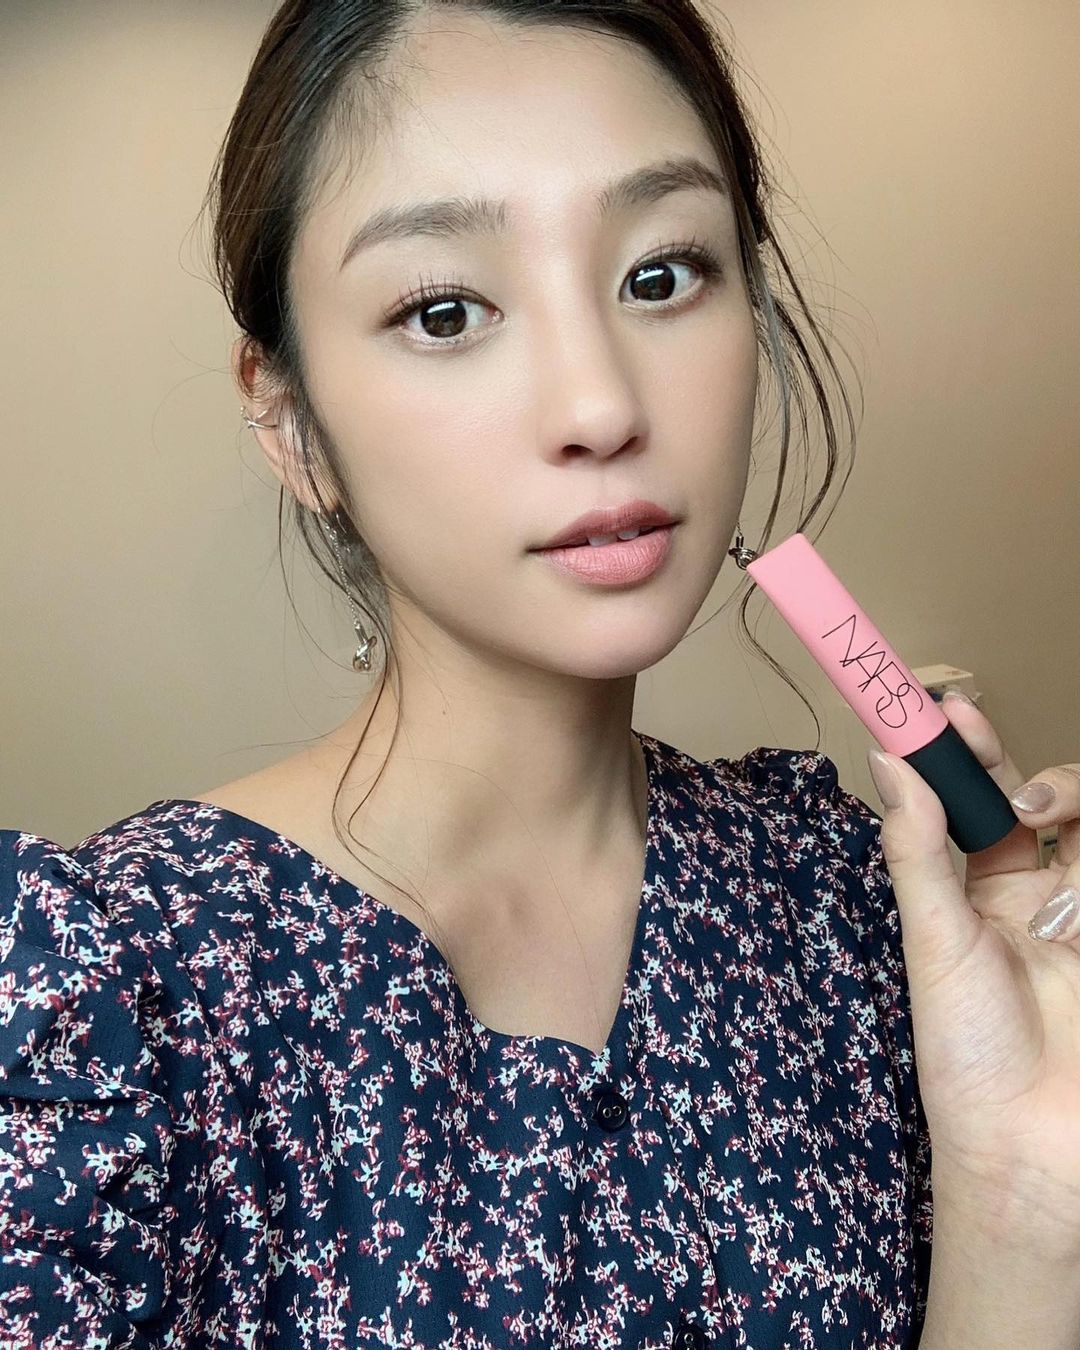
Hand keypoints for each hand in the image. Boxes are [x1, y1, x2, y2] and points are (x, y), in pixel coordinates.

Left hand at [866, 692, 1079, 1252]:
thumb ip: (919, 850)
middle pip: (1045, 799)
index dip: (965, 751)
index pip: (974, 800)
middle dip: (1028, 769)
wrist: (1028, 1141)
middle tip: (1000, 773)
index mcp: (976, 890)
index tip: (945, 706)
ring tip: (1038, 810)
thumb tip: (889, 763)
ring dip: (1072, 792)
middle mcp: (1036, 893)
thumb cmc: (967, 1048)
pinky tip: (1077, 842)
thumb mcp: (934, 939)